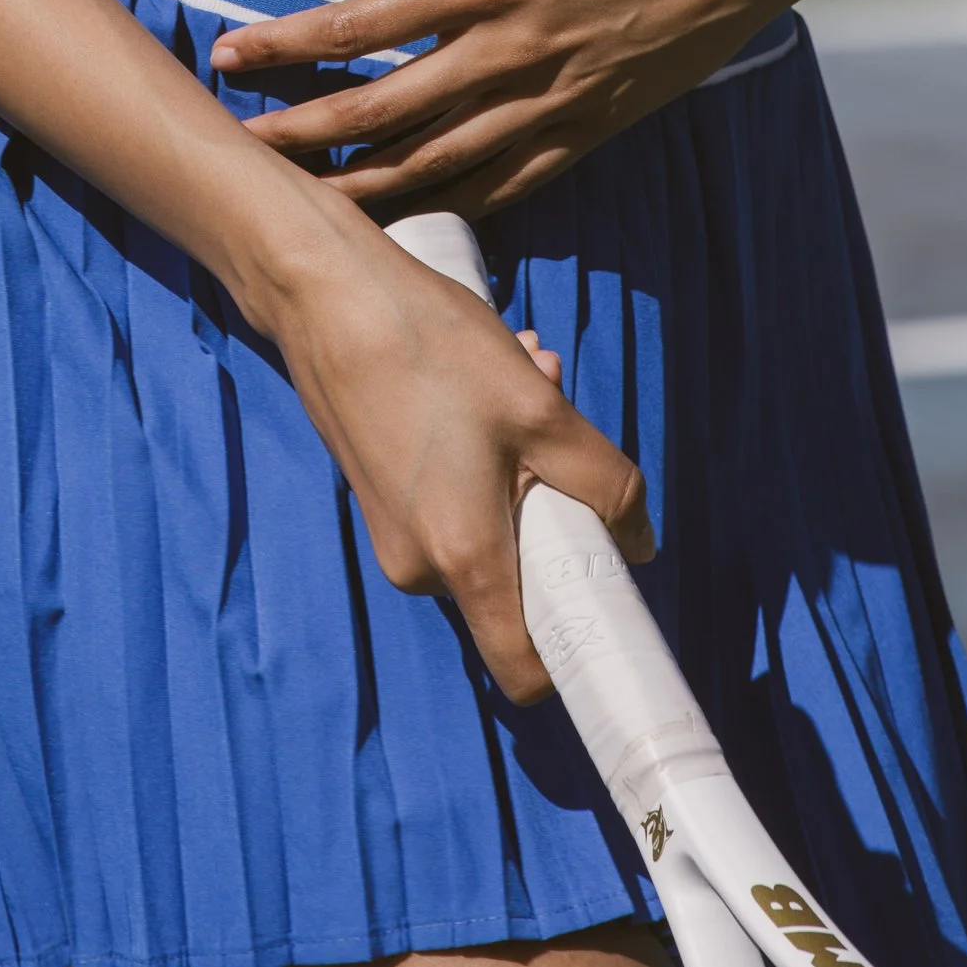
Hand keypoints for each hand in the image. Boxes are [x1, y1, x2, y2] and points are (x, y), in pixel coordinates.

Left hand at [214, 0, 835, 212]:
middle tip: (242, 147)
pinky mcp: (594, 126)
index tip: (230, 55)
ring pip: (441, 162)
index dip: (290, 45)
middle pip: (387, 109)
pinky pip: (512, 182)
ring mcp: (557, 99)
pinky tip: (415, 219)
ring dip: (365, 184)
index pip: (364, 25)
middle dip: (306, 132)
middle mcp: (516, 51)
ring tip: (304, 201)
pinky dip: (455, 205)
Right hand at [256, 217, 650, 700]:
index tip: (601, 585)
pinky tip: (480, 377)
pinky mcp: (380, 497)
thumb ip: (605, 484)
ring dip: (520, 460)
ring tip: (519, 371)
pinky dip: (481, 452)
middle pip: (516, 575)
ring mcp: (392, 533)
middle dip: (550, 501)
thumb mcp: (541, 411)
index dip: (573, 644)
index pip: (523, 669)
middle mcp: (418, 566)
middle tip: (553, 410)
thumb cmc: (433, 350)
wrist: (326, 296)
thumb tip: (640, 542)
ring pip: (488, 523)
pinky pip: (452, 500)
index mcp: (462, 559)